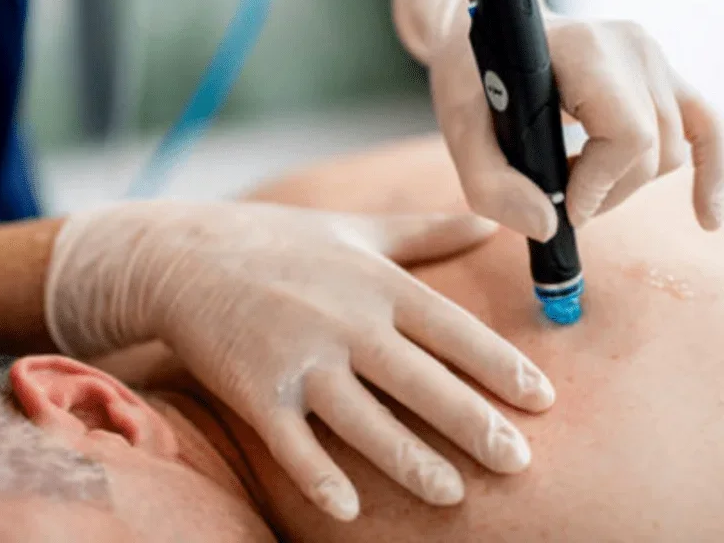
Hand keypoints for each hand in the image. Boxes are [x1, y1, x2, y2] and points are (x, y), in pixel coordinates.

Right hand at [45, 200, 554, 520]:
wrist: (189, 254)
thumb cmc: (282, 242)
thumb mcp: (358, 230)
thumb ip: (425, 231)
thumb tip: (487, 221)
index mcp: (374, 281)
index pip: (450, 327)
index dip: (499, 364)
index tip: (542, 399)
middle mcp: (344, 319)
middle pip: (420, 379)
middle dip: (472, 423)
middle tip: (520, 463)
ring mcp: (298, 356)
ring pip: (364, 420)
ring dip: (410, 461)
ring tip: (452, 494)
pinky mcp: (255, 388)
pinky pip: (293, 443)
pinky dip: (320, 476)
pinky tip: (350, 509)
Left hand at [394, 0, 723, 239]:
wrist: (492, 32)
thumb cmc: (472, 74)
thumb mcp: (459, 126)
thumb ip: (490, 182)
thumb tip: (547, 227)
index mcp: (586, 48)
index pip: (628, 133)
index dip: (600, 183)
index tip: (565, 207)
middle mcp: (632, 46)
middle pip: (652, 148)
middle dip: (608, 192)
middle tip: (559, 197)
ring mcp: (653, 57)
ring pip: (672, 149)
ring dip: (628, 183)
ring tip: (577, 177)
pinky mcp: (662, 75)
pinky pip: (705, 129)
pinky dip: (708, 173)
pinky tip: (704, 218)